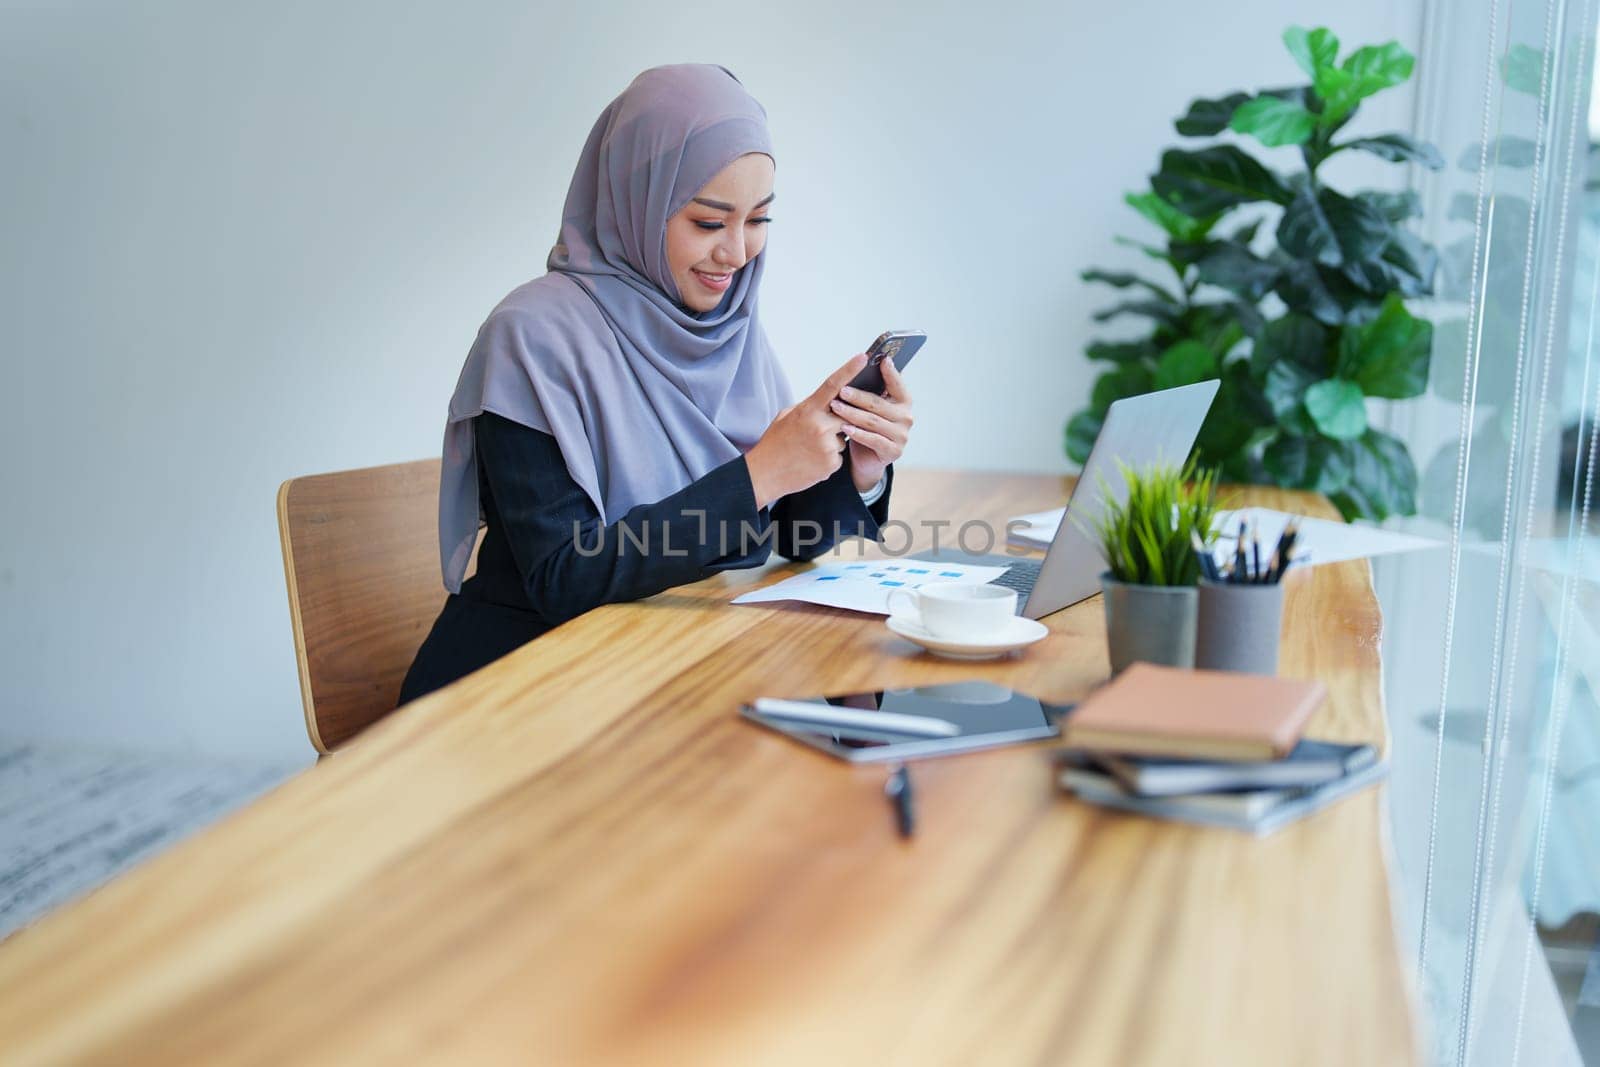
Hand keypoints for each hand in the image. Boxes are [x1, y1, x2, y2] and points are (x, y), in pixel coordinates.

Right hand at [744, 353, 866, 507]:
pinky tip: (812, 461)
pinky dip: (829, 458)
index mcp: (808, 410)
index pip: (833, 385)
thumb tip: (827, 401)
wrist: (765, 475)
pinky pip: (839, 456)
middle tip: (821, 428)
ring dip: (832, 442)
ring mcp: (827, 445)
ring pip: (844, 437)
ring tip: (810, 449)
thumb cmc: (775, 444)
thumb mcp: (786, 417)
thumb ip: (809, 407)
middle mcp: (820, 425)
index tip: (863, 357)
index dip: (850, 369)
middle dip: (841, 418)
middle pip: (847, 413)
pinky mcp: (832, 463)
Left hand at [831, 354, 913, 491]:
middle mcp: (906, 417)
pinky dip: (858, 433)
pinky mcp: (893, 451)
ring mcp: (901, 436)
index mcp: (904, 401)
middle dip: (858, 396)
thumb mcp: (870, 407)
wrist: (867, 459)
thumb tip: (858, 369)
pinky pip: (873, 440)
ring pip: (873, 422)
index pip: (897, 384)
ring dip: (852, 414)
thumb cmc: (867, 426)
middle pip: (879, 404)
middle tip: (841, 390)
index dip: (890, 372)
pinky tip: (844, 428)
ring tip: (835, 407)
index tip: (882, 359)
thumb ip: (871, 391)